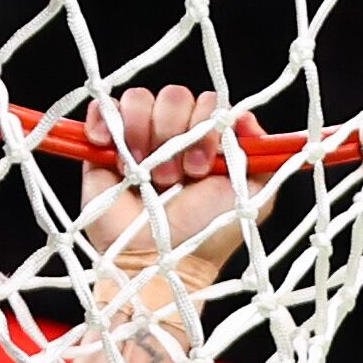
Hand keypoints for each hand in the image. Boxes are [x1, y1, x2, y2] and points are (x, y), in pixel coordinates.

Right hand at [78, 85, 264, 323]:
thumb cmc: (206, 237)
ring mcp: (137, 139)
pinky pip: (104, 109)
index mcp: (206, 141)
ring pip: (140, 99)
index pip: (209, 104)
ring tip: (140, 174)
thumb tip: (245, 118)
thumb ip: (260, 157)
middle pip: (174, 96)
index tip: (202, 167)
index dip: (207, 127)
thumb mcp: (254, 197)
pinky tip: (111, 151)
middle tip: (172, 178)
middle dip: (173, 135)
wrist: (161, 265)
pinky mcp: (103, 148)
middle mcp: (173, 136)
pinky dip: (105, 120)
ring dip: (142, 134)